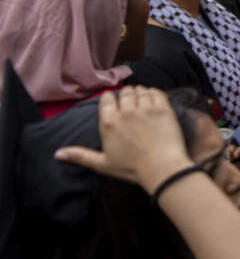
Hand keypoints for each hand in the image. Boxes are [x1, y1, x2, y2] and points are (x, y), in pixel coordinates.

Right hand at [54, 85, 192, 191]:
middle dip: (126, 95)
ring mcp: (145, 109)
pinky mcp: (163, 109)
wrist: (161, 168)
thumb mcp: (102, 163)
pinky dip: (154, 93)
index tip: (114, 103)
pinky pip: (157, 92)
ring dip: (141, 93)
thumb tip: (57, 154)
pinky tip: (154, 100)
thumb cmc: (131, 168)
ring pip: (141, 90)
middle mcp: (125, 112)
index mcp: (108, 123)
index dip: (110, 99)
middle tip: (131, 103)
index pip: (106, 99)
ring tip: (142, 101)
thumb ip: (80, 155)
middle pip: (124, 92)